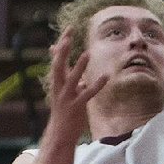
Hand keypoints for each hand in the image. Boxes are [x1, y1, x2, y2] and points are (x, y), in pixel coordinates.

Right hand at [46, 29, 107, 143]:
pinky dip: (96, 85)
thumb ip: (67, 76)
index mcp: (57, 82)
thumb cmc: (64, 111)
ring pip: (72, 79)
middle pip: (58, 65)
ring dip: (79, 66)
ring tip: (87, 53)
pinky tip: (106, 76)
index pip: (58, 58)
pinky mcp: (76, 107)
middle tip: (69, 34)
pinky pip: (87, 94)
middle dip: (63, 50)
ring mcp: (67, 97)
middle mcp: (59, 87)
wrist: (59, 134)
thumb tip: (71, 68)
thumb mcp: (63, 91)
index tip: (69, 29)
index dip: (63, 44)